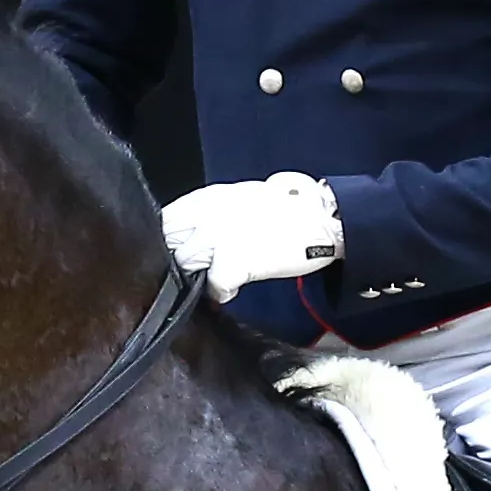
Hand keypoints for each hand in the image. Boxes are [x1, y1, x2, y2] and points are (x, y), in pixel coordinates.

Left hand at [159, 173, 341, 299]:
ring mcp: (221, 236)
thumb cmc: (289, 210)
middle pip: (170, 243)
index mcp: (210, 197)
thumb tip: (195, 234)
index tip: (177, 252)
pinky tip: (233, 291)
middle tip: (195, 273)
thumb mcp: (243, 199)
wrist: (323, 220)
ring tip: (217, 280)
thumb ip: (214, 213)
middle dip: (180, 260)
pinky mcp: (236, 259)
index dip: (168, 240)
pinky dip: (222, 293)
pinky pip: (214, 284)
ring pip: (186, 263)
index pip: (166, 219)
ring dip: (199, 277)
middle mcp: (209, 213)